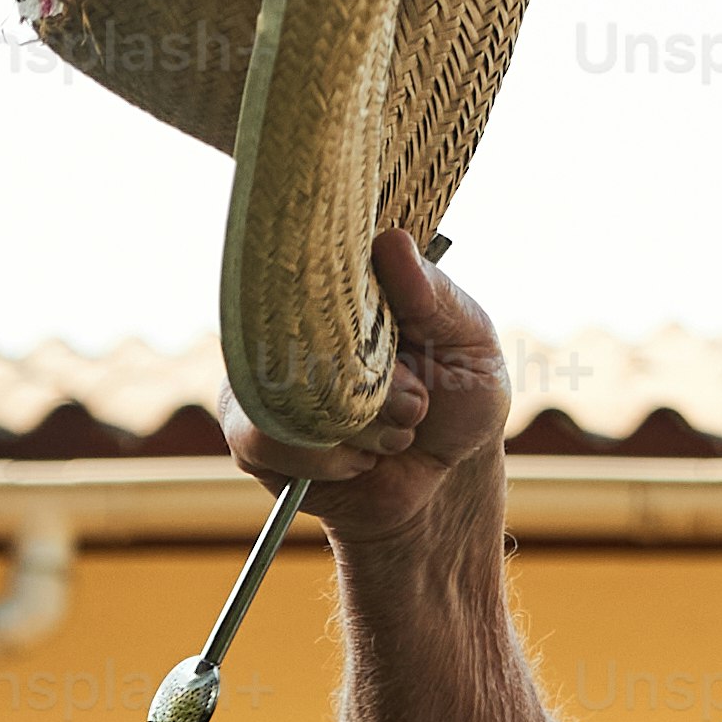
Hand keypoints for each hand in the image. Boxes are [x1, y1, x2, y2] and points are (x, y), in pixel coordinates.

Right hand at [220, 229, 510, 546]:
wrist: (446, 480)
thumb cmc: (459, 398)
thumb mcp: (470, 340)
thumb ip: (433, 294)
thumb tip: (391, 242)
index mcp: (343, 287)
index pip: (316, 263)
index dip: (361, 307)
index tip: (405, 342)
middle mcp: (292, 323)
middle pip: (299, 331)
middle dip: (374, 384)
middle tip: (416, 402)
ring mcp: (263, 375)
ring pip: (283, 388)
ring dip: (355, 425)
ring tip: (395, 434)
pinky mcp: (251, 433)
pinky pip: (263, 438)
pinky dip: (325, 458)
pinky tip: (359, 460)